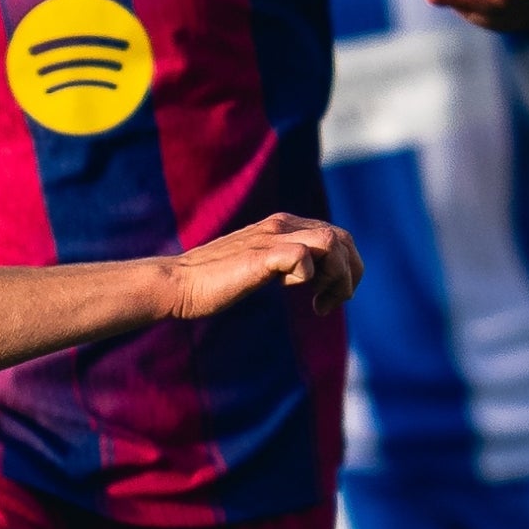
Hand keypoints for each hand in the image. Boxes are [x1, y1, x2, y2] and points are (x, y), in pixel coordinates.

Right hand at [165, 212, 361, 319]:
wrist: (178, 283)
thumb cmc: (213, 281)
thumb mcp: (258, 266)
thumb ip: (283, 262)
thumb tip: (309, 274)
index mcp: (282, 226)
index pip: (337, 235)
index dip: (345, 268)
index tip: (326, 298)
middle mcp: (281, 225)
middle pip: (342, 237)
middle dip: (350, 274)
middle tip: (332, 303)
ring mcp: (271, 237)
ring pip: (332, 243)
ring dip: (337, 277)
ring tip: (320, 302)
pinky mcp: (261, 255)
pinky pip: (304, 258)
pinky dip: (309, 279)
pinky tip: (294, 295)